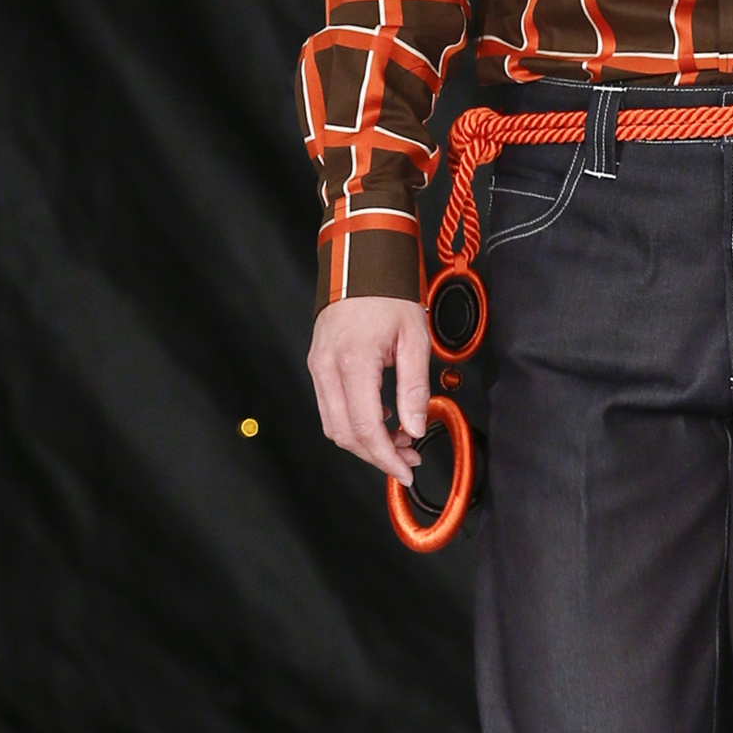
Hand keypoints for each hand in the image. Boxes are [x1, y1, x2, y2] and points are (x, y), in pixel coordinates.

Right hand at [309, 295, 430, 483]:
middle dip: (376, 455)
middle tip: (408, 459)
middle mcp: (327, 367)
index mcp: (353, 361)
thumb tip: (415, 427)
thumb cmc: (388, 293)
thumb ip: (414, 387)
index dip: (386, 456)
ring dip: (364, 441)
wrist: (360, 263)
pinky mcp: (317, 364)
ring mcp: (317, 366)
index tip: (406, 469)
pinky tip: (381, 419)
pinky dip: (354, 422)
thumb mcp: (415, 338)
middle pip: (344, 434)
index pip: (365, 427)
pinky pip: (331, 407)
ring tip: (399, 440)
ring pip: (333, 425)